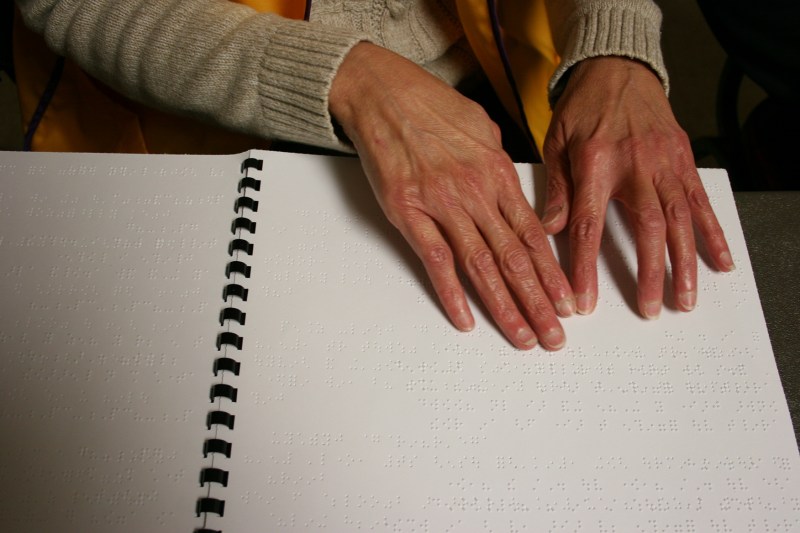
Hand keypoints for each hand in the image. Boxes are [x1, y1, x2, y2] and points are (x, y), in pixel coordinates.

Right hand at [330, 43, 574, 349]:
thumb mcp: (480, 127)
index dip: (552, 273)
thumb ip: (499, 164)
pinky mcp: (408, 212)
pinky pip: (435, 260)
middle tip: (555, 335)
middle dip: (538, 302)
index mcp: (497, 173)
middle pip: (514, 258)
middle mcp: (475, 192)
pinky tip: (466, 319)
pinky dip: (451, 292)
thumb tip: (511, 190)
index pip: (533, 235)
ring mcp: (442, 204)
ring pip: (481, 265)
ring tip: (523, 336)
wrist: (382, 93)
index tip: (567, 302)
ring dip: (504, 306)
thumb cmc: (430, 105)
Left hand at [541, 57, 734, 317]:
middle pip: (646, 228)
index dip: (585, 267)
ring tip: (686, 298)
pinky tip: (720, 261)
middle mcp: (634, 165)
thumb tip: (546, 233)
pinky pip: (700, 201)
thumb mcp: (555, 143)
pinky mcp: (683, 159)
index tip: (583, 302)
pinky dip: (712, 233)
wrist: (617, 68)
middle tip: (651, 310)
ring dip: (685, 262)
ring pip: (680, 219)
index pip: (587, 225)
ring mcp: (664, 162)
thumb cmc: (581, 109)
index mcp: (593, 163)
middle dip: (649, 272)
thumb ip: (555, 189)